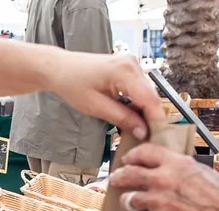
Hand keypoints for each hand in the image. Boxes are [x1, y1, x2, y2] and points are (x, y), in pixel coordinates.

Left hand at [45, 53, 163, 140]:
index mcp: (125, 71)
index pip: (150, 99)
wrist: (60, 68)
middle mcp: (133, 64)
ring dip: (145, 111)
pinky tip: (133, 116)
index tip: (157, 138)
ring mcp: (132, 64)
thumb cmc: (73, 85)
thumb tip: (142, 131)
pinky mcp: (128, 68)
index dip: (156, 120)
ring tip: (140, 130)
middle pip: (152, 96)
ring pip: (147, 93)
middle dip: (151, 117)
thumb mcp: (96, 107)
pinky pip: (140, 88)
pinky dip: (138, 103)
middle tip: (148, 139)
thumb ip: (122, 118)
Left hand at [108, 144, 218, 210]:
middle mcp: (164, 180)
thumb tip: (171, 167)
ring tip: (132, 204)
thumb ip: (183, 169)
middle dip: (119, 177)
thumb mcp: (204, 172)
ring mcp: (158, 202)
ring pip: (128, 200)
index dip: (132, 156)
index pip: (144, 152)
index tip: (128, 160)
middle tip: (115, 181)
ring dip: (129, 202)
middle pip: (128, 174)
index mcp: (178, 164)